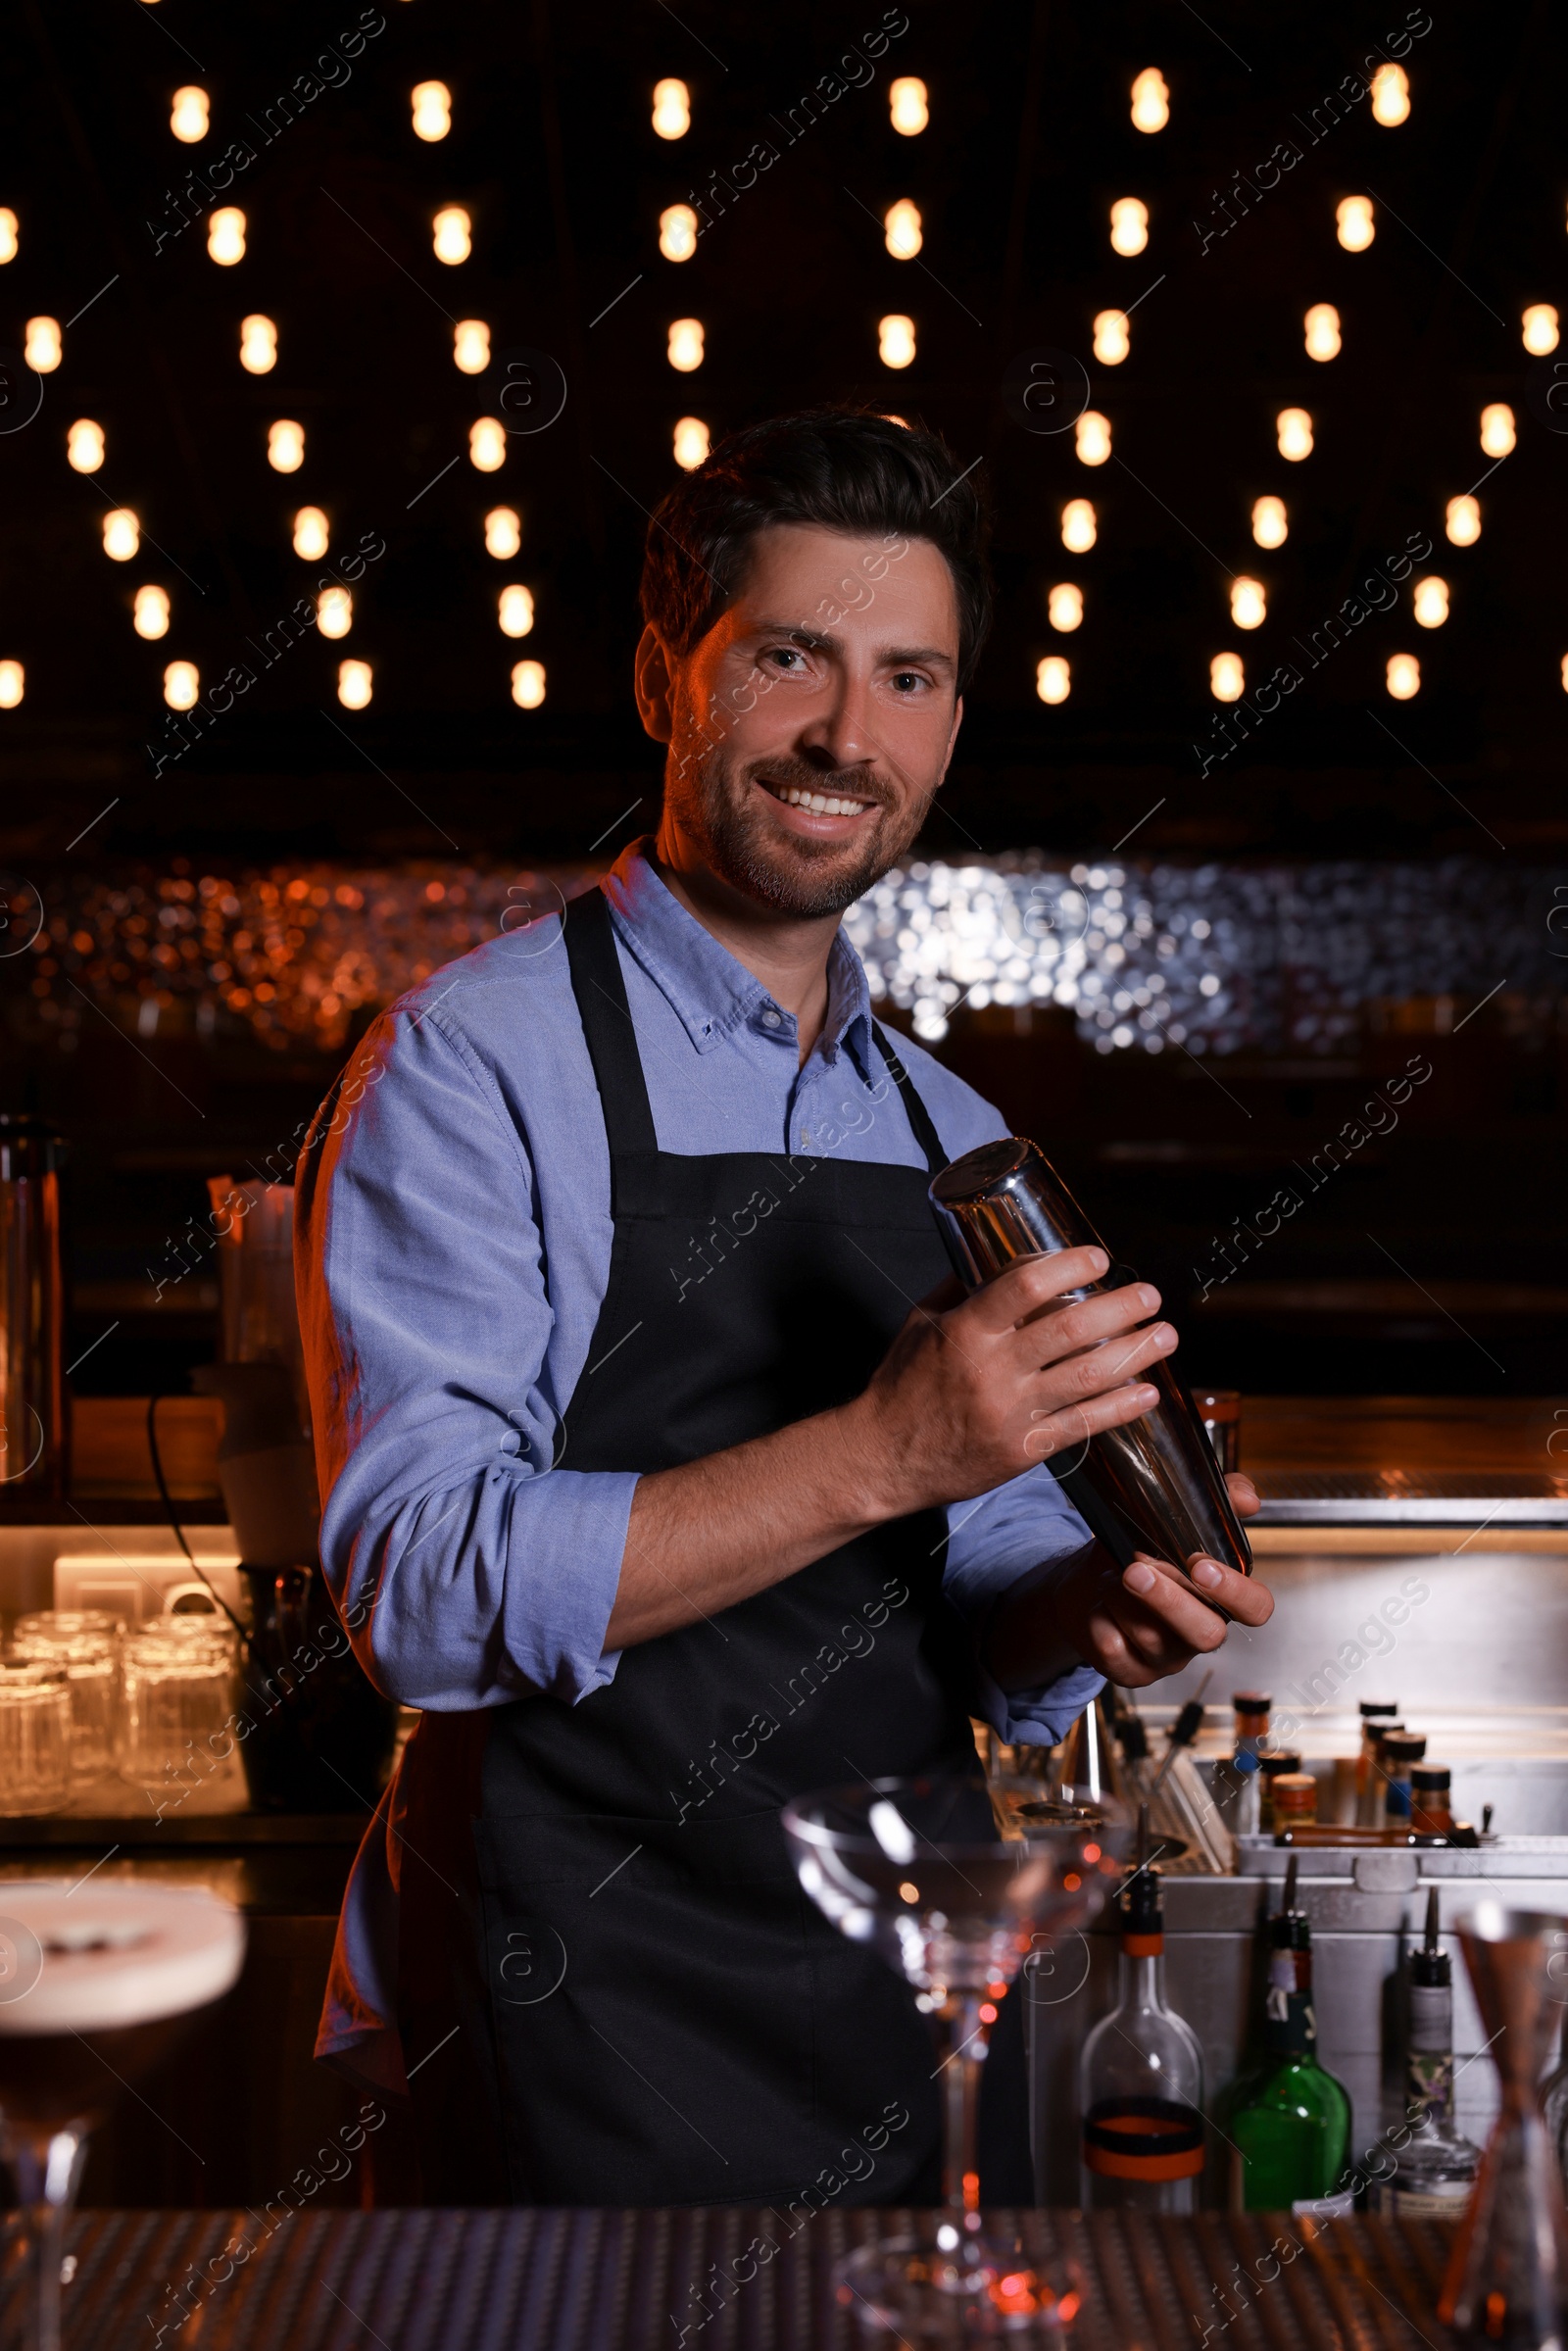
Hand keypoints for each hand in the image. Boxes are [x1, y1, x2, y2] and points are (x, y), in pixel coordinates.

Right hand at [845, 1248, 1176, 1518]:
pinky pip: (1081, 1426)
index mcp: (965, 1331)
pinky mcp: (1022, 1451)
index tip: (1098, 1257)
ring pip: (1086, 1376)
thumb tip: (996, 1258)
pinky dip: (1119, 1407)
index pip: (1025, 1285)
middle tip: (1149, 1294)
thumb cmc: (900, 1389)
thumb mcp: (921, 1325)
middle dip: (1120, 1307)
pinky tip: (1146, 1392)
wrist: (881, 1460)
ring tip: (1165, 1335)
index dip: (1069, 1266)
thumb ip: (961, 1291)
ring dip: (1134, 1353)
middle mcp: (991, 1370)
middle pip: (1069, 1328)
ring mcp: (1009, 1413)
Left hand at [989, 1474, 1272, 1691]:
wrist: (1085, 1584)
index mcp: (1221, 1598)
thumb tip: (1247, 1498)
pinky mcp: (1131, 1671)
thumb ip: (1218, 1503)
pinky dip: (1101, 1623)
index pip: (1255, 1608)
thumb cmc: (1137, 1553)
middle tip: (1136, 1570)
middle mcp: (1200, 1631)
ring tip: (1108, 1575)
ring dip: (1124, 1602)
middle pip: (1207, 1635)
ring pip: (1154, 1640)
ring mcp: (1166, 1657)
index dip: (1235, 1592)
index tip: (1202, 1565)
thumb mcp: (1173, 1521)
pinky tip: (1097, 1605)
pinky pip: (1117, 1653)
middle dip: (1170, 1601)